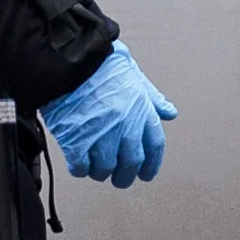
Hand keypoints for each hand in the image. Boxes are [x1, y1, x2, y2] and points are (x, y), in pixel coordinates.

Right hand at [42, 43, 179, 186]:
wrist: (70, 59)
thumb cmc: (100, 64)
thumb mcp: (134, 75)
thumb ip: (152, 97)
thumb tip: (169, 113)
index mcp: (141, 111)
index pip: (155, 146)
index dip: (152, 164)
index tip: (146, 174)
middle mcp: (125, 125)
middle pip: (132, 163)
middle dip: (125, 176)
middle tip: (119, 179)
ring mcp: (101, 134)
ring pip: (105, 168)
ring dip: (101, 172)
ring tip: (95, 168)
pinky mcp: (76, 140)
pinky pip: (80, 166)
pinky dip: (80, 169)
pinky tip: (78, 163)